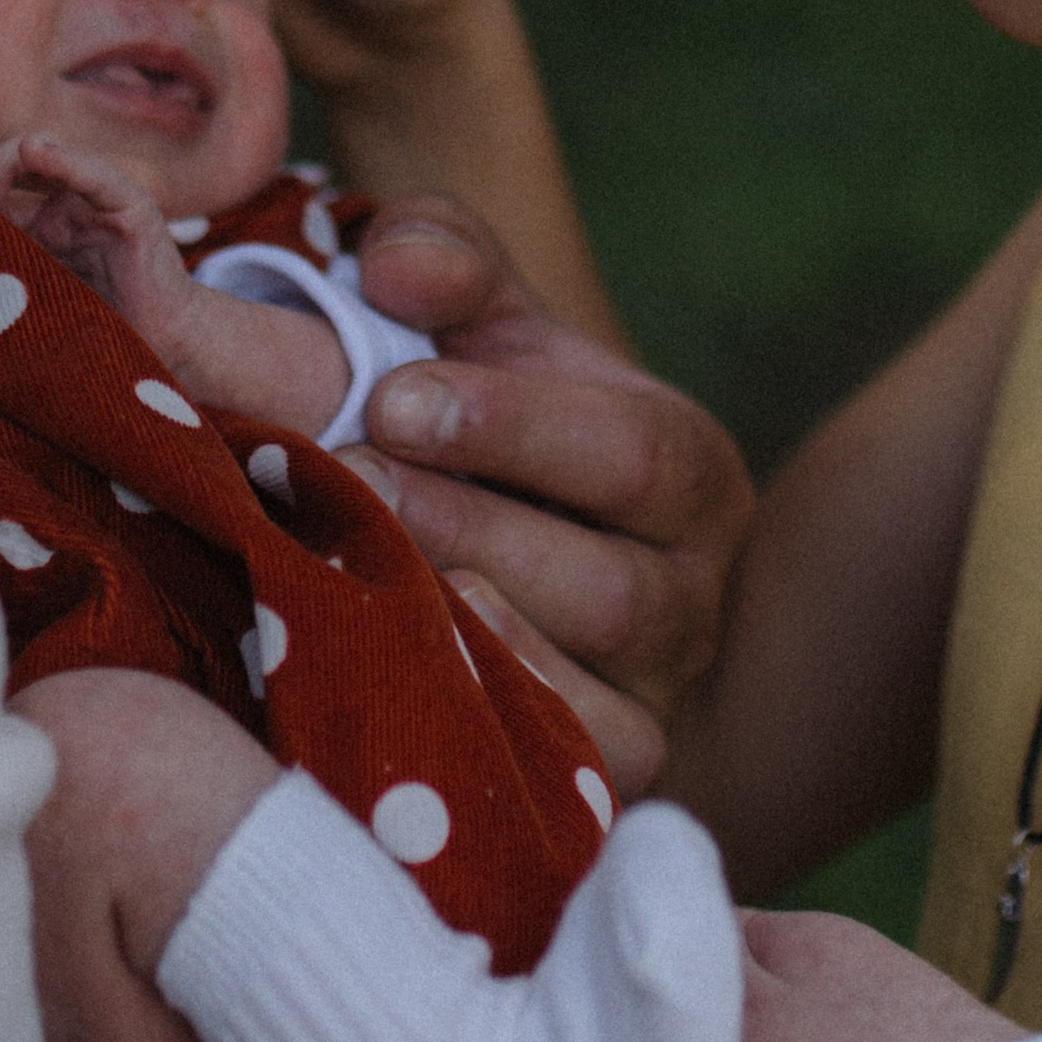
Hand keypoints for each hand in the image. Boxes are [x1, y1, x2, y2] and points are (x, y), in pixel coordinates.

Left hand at [0, 129, 352, 435]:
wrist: (161, 350)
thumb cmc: (99, 331)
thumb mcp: (35, 295)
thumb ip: (0, 270)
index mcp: (46, 221)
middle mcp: (71, 202)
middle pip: (14, 159)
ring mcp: (101, 201)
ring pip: (46, 154)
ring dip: (9, 164)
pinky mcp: (132, 209)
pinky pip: (97, 176)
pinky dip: (66, 160)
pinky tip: (36, 152)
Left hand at [352, 197, 754, 761]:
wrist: (496, 564)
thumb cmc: (481, 434)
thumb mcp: (476, 329)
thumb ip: (445, 259)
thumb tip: (397, 263)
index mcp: (689, 473)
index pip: (637, 451)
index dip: (514, 427)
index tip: (391, 399)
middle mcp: (695, 598)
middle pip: (613, 590)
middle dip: (471, 533)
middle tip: (347, 487)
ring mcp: (656, 701)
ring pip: (597, 694)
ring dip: (469, 638)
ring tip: (356, 585)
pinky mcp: (609, 780)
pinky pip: (577, 781)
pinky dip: (496, 733)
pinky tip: (407, 680)